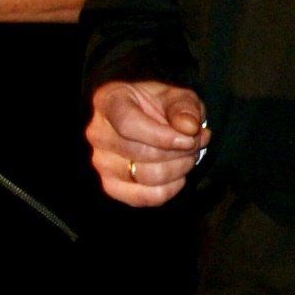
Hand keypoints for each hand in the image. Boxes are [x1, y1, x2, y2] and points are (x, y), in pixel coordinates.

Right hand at [87, 80, 207, 205]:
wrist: (150, 120)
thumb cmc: (161, 106)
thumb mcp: (177, 96)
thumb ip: (185, 108)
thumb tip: (189, 128)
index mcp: (108, 101)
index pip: (128, 124)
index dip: (162, 136)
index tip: (188, 138)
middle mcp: (98, 133)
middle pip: (140, 153)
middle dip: (179, 152)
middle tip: (196, 144)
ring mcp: (101, 162)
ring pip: (146, 176)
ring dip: (178, 169)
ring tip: (190, 156)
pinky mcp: (111, 186)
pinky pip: (144, 197)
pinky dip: (170, 189)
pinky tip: (178, 175)